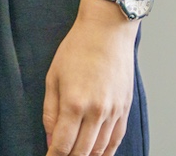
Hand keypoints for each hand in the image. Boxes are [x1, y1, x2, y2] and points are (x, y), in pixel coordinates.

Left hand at [43, 0, 136, 155]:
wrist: (107, 32)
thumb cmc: (76, 50)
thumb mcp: (53, 77)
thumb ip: (50, 112)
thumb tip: (51, 139)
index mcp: (74, 103)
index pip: (63, 144)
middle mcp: (96, 112)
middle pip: (82, 151)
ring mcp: (114, 112)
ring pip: (101, 149)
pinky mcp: (125, 109)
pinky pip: (116, 139)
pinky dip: (107, 151)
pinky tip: (97, 154)